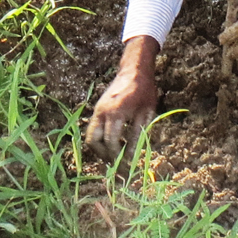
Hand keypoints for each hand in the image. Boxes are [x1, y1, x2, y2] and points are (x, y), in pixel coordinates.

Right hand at [86, 36, 159, 160]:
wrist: (134, 68)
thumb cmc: (144, 90)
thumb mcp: (146, 113)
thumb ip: (138, 135)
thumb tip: (132, 157)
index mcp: (115, 112)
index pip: (111, 142)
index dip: (118, 158)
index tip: (126, 169)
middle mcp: (101, 112)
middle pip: (94, 142)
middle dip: (105, 157)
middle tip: (118, 167)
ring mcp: (97, 110)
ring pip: (90, 137)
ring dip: (101, 150)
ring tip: (117, 157)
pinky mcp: (97, 109)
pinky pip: (94, 130)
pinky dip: (101, 141)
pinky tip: (116, 144)